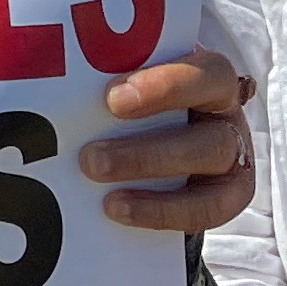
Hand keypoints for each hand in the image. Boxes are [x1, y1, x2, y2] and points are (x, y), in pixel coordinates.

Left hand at [79, 47, 253, 230]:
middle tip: (89, 159)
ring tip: (99, 188)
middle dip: (145, 151)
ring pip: (208, 167)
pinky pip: (205, 210)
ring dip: (150, 178)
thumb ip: (110, 74)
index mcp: (210, 76)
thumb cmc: (141, 96)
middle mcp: (226, 116)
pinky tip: (118, 209)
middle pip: (207, 134)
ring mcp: (233, 158)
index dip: (166, 87)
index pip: (208, 73)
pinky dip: (160, 212)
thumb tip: (52, 78)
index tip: (112, 99)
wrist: (160, 138)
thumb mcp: (132, 77)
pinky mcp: (228, 196)